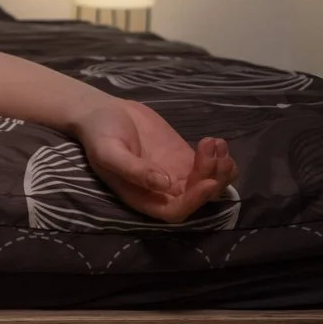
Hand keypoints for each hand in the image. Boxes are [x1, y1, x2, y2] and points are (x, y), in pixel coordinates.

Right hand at [73, 99, 237, 222]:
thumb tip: (163, 185)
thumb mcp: (109, 151)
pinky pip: (211, 168)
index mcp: (143, 197)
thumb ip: (133, 170)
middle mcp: (163, 192)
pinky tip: (217, 142)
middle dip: (212, 178)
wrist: (105, 112)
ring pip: (210, 184)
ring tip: (216, 143)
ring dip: (222, 170)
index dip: (194, 201)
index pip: (175, 211)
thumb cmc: (100, 134)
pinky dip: (221, 159)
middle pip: (198, 198)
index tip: (208, 181)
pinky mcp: (184, 159)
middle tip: (209, 149)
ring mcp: (177, 175)